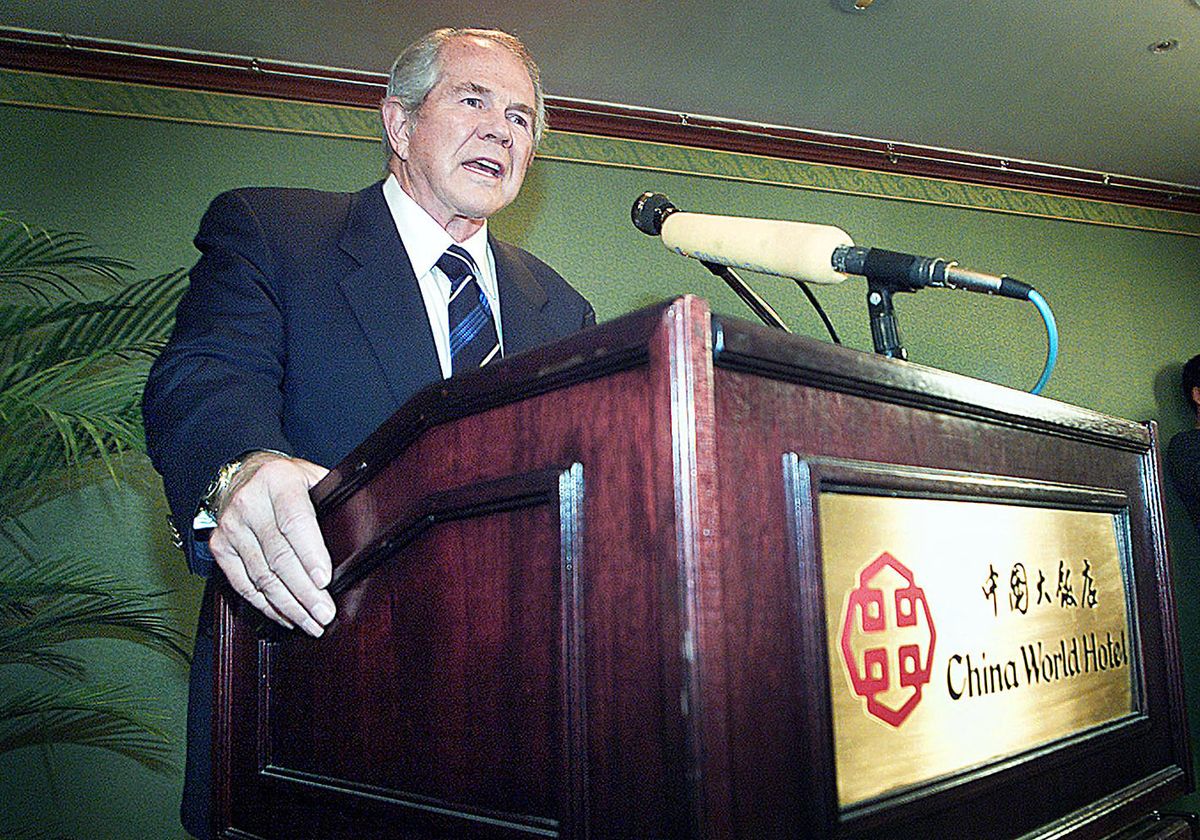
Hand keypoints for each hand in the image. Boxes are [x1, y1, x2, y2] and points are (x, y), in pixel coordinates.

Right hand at [208, 451, 334, 635]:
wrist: (243, 476)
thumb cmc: (287, 481)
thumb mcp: (313, 477)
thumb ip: (334, 499)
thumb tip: (365, 531)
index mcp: (278, 481)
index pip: (295, 521)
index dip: (310, 554)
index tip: (325, 581)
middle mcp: (250, 503)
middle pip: (279, 556)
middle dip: (305, 592)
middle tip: (324, 614)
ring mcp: (231, 526)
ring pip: (262, 576)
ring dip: (289, 605)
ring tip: (311, 622)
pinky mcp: (219, 547)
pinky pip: (244, 584)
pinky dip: (266, 605)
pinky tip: (286, 616)